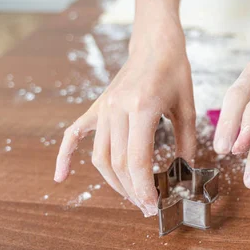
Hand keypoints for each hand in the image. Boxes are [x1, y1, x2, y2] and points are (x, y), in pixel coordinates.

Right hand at [54, 18, 196, 215]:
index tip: (153, 206)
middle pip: (117, 163)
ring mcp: (103, 108)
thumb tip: (186, 170)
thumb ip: (186, 141)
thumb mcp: (187, 106)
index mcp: (142, 108)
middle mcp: (117, 109)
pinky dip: (66, 156)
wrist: (155, 43)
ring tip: (131, 195)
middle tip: (147, 206)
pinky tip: (61, 176)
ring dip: (113, 182)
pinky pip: (75, 134)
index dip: (144, 188)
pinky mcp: (97, 106)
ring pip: (99, 156)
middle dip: (132, 190)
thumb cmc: (175, 71)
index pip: (136, 160)